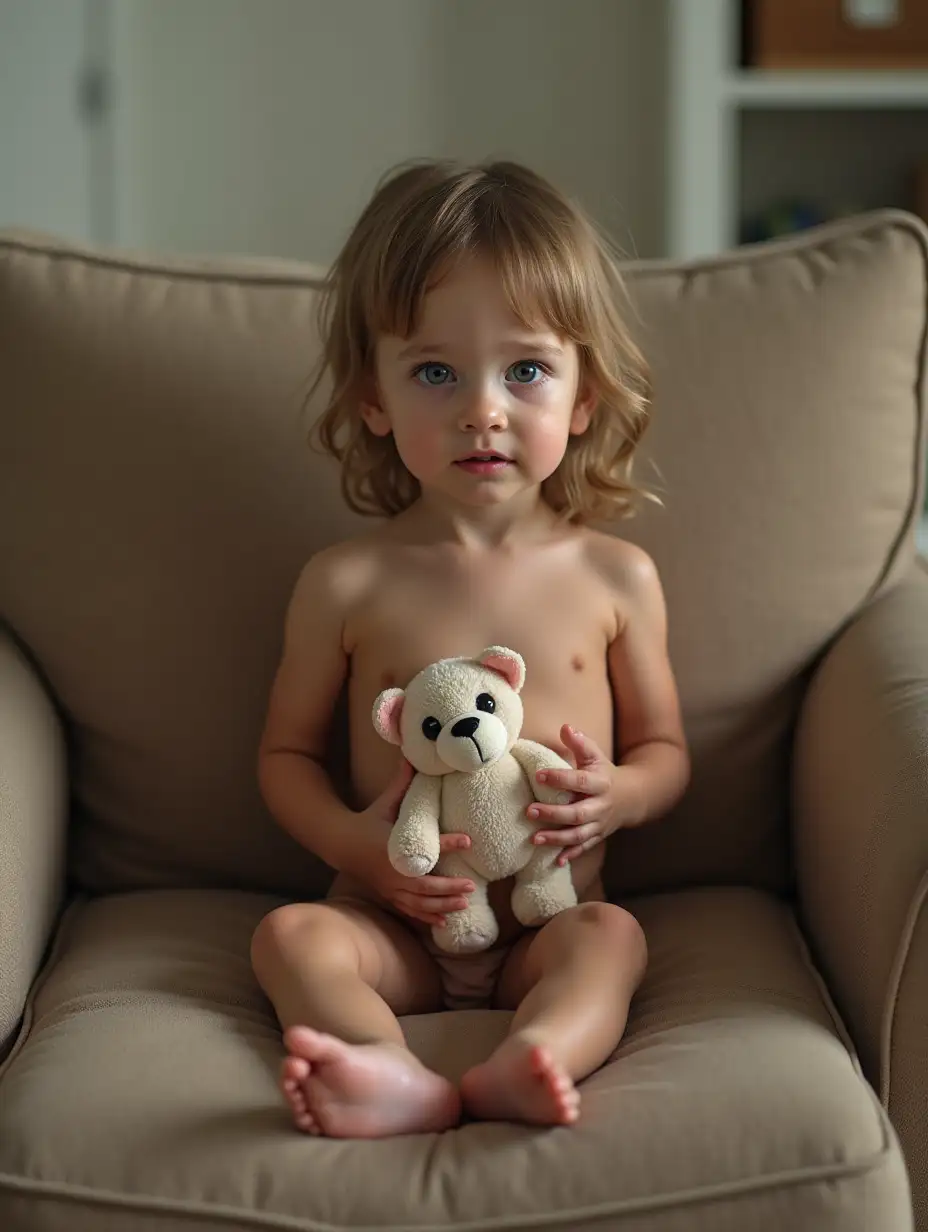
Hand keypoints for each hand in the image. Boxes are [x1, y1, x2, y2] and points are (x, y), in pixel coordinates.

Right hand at [351, 758, 473, 927]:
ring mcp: (390, 887)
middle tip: (472, 885)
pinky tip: (445, 922)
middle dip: (449, 887)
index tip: (468, 840)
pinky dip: (427, 918)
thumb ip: (402, 782)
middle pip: (425, 885)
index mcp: (393, 846)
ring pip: (420, 902)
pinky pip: (410, 910)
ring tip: (465, 902)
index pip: (425, 846)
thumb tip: (413, 756)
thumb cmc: (367, 821)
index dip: (448, 844)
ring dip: (443, 905)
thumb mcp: (385, 802)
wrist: (341, 844)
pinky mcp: (390, 896)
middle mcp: (392, 871)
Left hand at [527, 725, 640, 865]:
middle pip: (577, 813)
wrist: (633, 797)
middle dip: (554, 814)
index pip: (580, 781)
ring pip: (579, 835)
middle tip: (529, 811)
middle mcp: (601, 806)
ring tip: (534, 838)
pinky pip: (584, 848)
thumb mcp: (595, 756)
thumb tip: (565, 727)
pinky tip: (556, 862)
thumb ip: (580, 743)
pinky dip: (571, 855)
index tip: (538, 775)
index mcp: (600, 783)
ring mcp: (600, 824)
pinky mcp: (598, 836)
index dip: (560, 778)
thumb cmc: (605, 773)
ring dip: (557, 838)